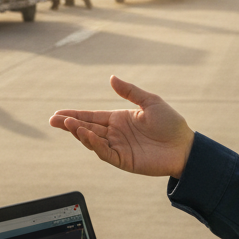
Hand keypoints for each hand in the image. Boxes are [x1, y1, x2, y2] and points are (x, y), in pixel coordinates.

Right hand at [50, 75, 194, 178]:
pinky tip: (86, 135)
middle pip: (87, 128)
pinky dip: (94, 144)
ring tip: (68, 124)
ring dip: (79, 132)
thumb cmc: (170, 123)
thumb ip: (129, 91)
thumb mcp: (149, 101)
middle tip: (53, 120)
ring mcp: (118, 147)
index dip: (74, 115)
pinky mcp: (124, 160)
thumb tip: (111, 78)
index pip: (91, 116)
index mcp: (119, 119)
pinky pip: (105, 152)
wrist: (184, 146)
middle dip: (70, 124)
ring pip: (93, 140)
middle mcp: (115, 133)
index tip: (58, 114)